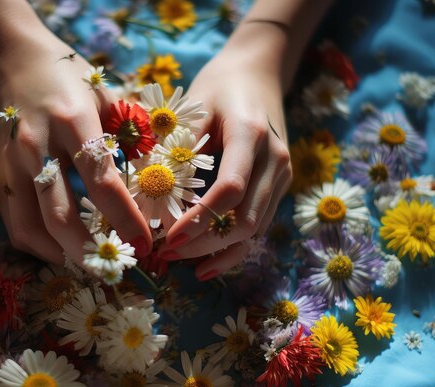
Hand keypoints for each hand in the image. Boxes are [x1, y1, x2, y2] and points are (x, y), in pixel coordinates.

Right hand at [0, 27, 151, 265]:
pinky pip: (13, 221)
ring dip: (60, 255)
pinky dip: (37, 244)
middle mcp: (37, 146)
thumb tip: (155, 177)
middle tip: (116, 267)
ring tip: (88, 264)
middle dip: (90, 251)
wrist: (8, 56)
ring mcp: (10, 162)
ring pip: (29, 227)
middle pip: (59, 216)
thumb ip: (129, 134)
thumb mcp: (104, 93)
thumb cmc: (65, 73)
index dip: (126, 220)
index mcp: (73, 121)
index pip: (103, 183)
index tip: (147, 245)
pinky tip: (59, 248)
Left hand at [158, 24, 291, 279]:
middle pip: (244, 219)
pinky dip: (232, 248)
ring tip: (180, 262)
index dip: (199, 219)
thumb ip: (179, 146)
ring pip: (254, 231)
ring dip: (217, 252)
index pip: (230, 189)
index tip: (167, 238)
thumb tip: (152, 195)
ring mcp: (282, 175)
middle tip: (165, 253)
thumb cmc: (219, 86)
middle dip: (204, 244)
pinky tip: (206, 265)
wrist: (259, 72)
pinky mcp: (279, 186)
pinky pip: (258, 226)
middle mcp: (275, 159)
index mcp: (250, 133)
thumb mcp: (194, 105)